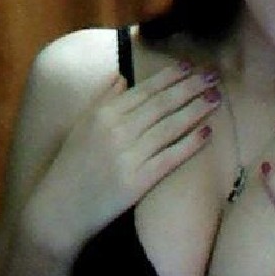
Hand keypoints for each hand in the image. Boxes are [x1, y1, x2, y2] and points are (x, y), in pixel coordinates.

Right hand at [29, 63, 220, 252]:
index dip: (171, 76)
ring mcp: (129, 156)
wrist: (58, 209)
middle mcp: (117, 131)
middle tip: (213, 75)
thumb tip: (121, 75)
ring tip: (216, 98)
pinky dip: (190, 144)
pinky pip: (170, 157)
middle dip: (191, 87)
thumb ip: (103, 99)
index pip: (145, 89)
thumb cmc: (71, 166)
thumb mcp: (81, 126)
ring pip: (170, 127)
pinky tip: (207, 133)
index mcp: (103, 114)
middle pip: (162, 104)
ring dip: (196, 110)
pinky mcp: (138, 181)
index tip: (191, 66)